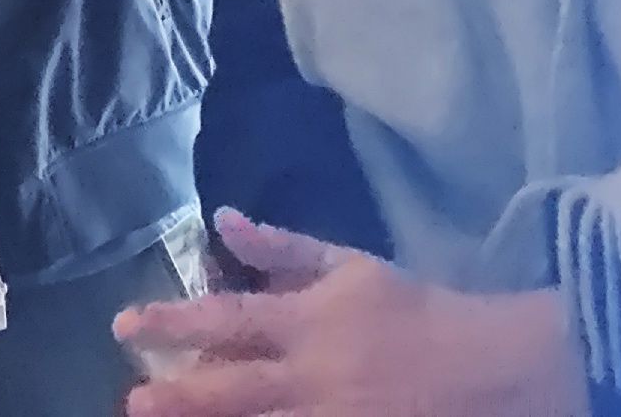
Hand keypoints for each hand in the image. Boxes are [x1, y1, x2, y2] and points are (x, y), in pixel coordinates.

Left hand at [116, 212, 586, 416]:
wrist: (496, 371)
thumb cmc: (418, 311)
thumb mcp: (351, 267)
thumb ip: (284, 248)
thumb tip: (221, 221)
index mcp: (310, 322)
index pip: (225, 319)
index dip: (170, 321)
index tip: (124, 326)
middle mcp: (314, 376)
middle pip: (231, 391)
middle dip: (177, 397)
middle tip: (132, 402)